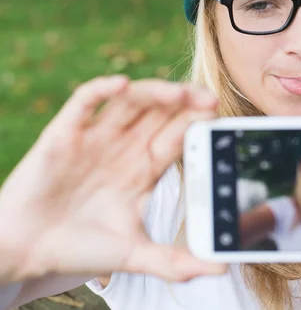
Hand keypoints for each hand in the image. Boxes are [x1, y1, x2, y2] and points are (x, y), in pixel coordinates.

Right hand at [0, 76, 225, 283]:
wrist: (26, 251)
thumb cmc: (80, 248)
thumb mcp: (134, 254)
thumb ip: (176, 261)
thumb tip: (220, 269)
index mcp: (144, 168)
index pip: (177, 136)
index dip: (197, 124)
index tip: (219, 117)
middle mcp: (124, 146)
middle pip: (161, 113)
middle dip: (186, 103)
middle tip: (209, 98)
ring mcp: (96, 137)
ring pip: (131, 101)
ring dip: (155, 92)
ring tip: (180, 93)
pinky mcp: (65, 132)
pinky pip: (84, 101)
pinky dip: (102, 89)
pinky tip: (121, 84)